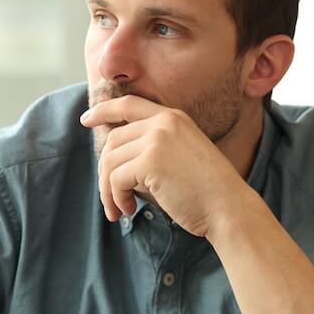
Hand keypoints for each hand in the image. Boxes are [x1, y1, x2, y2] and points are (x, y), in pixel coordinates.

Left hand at [80, 96, 243, 235]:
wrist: (228, 207)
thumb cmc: (205, 192)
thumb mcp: (179, 158)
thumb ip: (150, 151)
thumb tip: (112, 162)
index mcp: (173, 118)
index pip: (128, 104)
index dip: (103, 110)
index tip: (86, 119)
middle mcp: (164, 122)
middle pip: (113, 141)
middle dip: (104, 172)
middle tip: (111, 199)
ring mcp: (157, 139)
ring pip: (110, 162)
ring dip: (108, 190)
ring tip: (119, 210)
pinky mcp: (150, 161)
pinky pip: (115, 179)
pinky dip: (116, 198)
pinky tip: (129, 210)